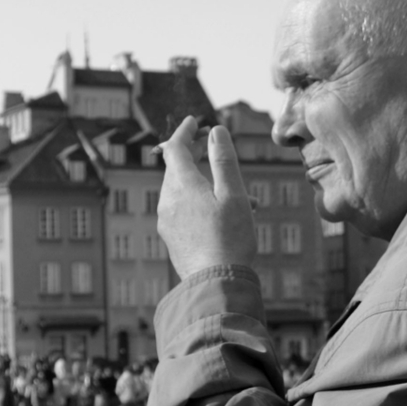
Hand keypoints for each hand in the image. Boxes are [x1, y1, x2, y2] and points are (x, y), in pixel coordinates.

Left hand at [157, 116, 256, 280]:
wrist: (215, 283)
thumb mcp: (234, 195)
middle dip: (195, 156)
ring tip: (239, 199)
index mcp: (182, 185)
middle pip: (176, 169)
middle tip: (214, 150)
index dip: (184, 131)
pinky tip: (225, 218)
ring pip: (182, 191)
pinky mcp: (171, 238)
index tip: (194, 122)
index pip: (174, 148)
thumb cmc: (230, 238)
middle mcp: (168, 200)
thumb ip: (224, 160)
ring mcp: (167, 221)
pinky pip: (183, 211)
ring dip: (204, 185)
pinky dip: (200, 203)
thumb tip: (216, 131)